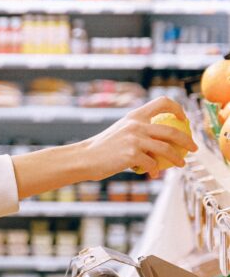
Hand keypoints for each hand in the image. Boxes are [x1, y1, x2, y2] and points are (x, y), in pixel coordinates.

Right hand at [82, 97, 197, 179]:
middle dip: (187, 140)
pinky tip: (152, 174)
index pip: (162, 102)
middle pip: (172, 130)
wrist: (84, 158)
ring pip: (166, 149)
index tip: (183, 119)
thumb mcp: (121, 132)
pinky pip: (152, 164)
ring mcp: (134, 139)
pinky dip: (154, 170)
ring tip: (182, 164)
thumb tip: (160, 141)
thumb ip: (138, 132)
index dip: (177, 108)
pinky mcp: (132, 155)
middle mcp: (136, 125)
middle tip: (193, 148)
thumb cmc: (102, 148)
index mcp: (134, 116)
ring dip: (177, 158)